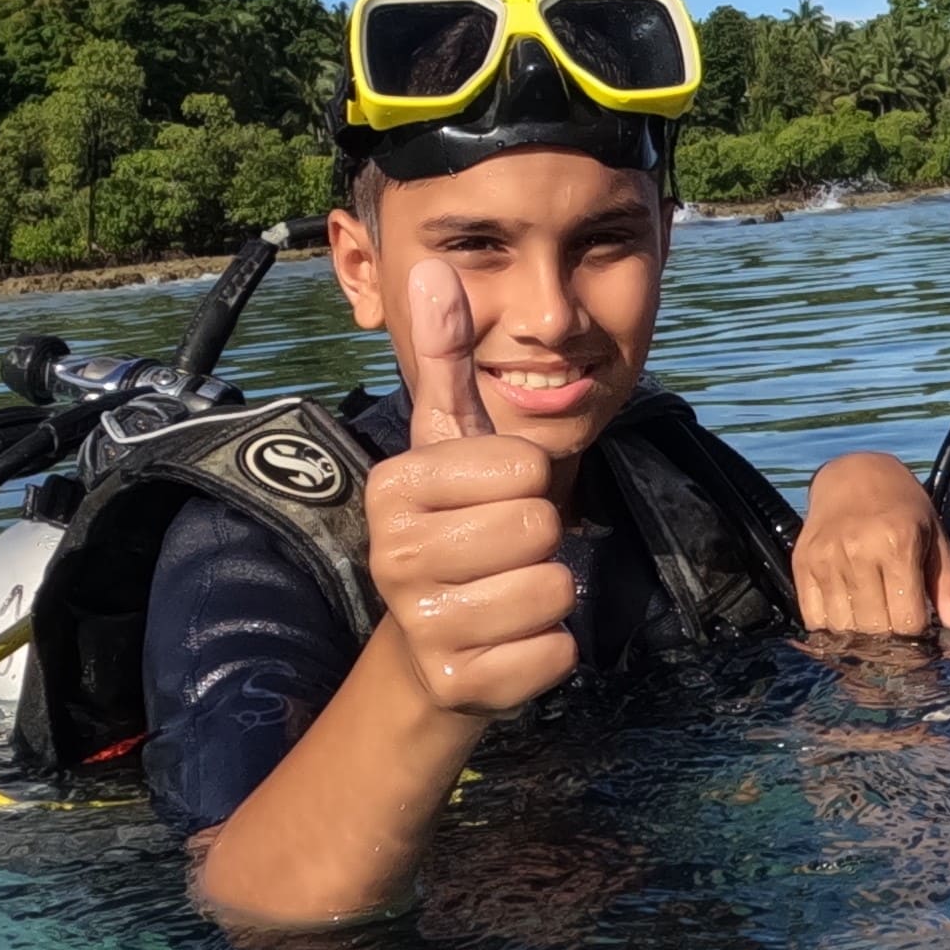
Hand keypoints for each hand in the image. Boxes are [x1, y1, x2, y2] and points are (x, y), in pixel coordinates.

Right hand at [362, 260, 579, 718]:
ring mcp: (423, 624)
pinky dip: (550, 650)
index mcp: (393, 487)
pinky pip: (556, 652)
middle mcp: (394, 555)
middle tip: (503, 553)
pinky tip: (508, 643)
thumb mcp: (449, 443)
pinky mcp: (461, 683)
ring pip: (554, 589)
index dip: (530, 481)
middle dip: (544, 540)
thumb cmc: (456, 527)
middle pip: (542, 527)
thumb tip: (434, 266)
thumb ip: (447, 358)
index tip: (492, 499)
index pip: (526, 464)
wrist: (432, 647)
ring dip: (549, 596)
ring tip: (506, 594)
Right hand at [794, 447, 949, 639]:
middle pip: (875, 630)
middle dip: (891, 639)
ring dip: (861, 635)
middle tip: (897, 625)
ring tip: (874, 616)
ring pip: (844, 630)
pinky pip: (814, 621)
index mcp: (898, 544)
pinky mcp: (802, 565)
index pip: (908, 622)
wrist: (852, 474)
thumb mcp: (936, 541)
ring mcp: (825, 560)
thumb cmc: (903, 510)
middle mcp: (858, 552)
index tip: (921, 625)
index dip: (918, 633)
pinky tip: (849, 613)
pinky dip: (833, 627)